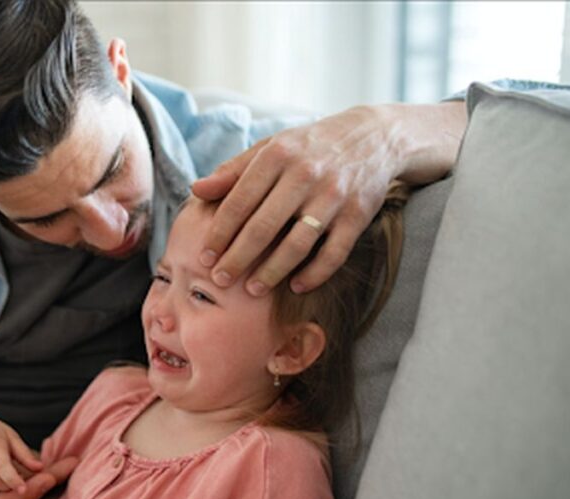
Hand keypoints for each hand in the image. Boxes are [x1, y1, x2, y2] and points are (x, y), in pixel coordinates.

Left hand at [192, 101, 465, 294]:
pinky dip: (314, 274)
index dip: (218, 233)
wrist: (374, 137)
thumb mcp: (271, 147)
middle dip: (237, 258)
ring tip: (252, 289)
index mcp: (278, 155)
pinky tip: (296, 286)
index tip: (203, 257)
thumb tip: (195, 190)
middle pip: (263, 227)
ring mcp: (333, 196)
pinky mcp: (358, 215)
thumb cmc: (309, 146)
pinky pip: (333, 254)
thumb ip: (233, 171)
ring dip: (272, 272)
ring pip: (297, 244)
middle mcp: (305, 174)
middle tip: (219, 280)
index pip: (239, 201)